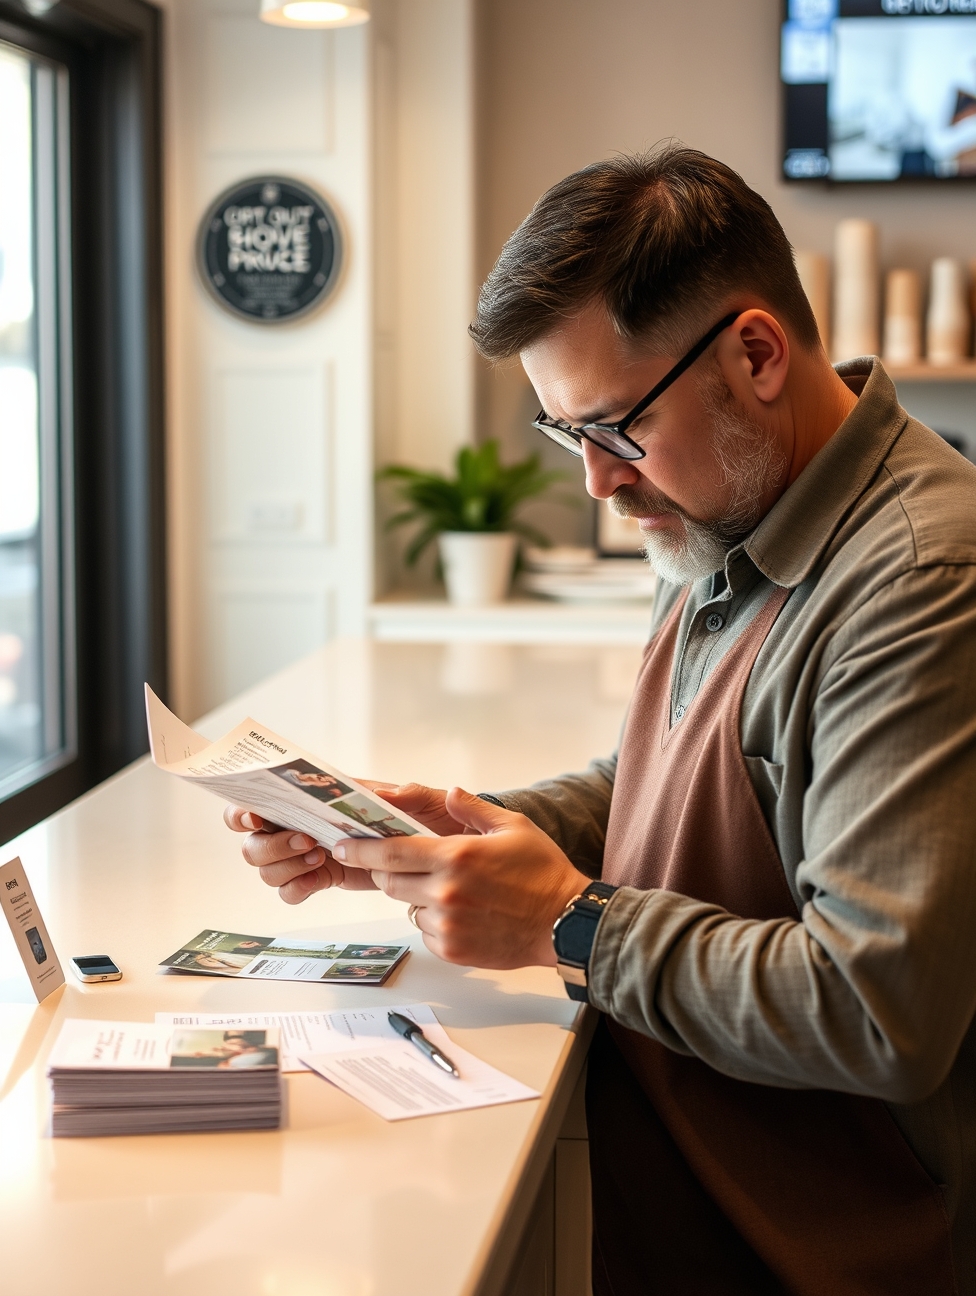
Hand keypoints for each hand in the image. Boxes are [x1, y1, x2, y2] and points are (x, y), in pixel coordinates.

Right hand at [222, 780, 463, 904]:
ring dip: (283, 866)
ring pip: (268, 865)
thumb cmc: (434, 816)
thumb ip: (408, 795)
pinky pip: (292, 889)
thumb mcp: (427, 800)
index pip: (268, 798)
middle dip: (270, 844)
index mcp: (321, 796)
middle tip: (307, 843)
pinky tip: (315, 882)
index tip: (255, 815)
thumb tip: (385, 794)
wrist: (446, 851)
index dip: (247, 808)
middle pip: (255, 838)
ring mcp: (313, 851)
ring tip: (319, 860)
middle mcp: (308, 822)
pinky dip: (295, 889)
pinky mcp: (327, 876)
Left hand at [332, 787, 588, 968]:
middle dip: (390, 871)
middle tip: (408, 865)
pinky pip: (426, 931)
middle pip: (390, 880)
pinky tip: (464, 914)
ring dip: (417, 897)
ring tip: (453, 891)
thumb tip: (449, 794)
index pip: (390, 852)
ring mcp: (448, 924)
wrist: (565, 922)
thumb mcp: (513, 826)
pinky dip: (435, 922)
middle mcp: (445, 891)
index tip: (342, 845)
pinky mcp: (453, 949)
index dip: (360, 849)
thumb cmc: (542, 872)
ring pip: (408, 907)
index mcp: (455, 856)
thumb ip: (474, 809)